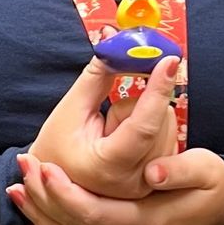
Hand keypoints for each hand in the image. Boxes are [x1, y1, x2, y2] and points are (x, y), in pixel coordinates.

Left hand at [7, 147, 223, 224]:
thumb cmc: (214, 189)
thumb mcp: (207, 171)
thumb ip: (181, 171)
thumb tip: (153, 172)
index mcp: (148, 223)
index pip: (95, 213)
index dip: (66, 193)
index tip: (45, 167)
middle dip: (43, 199)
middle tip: (22, 167)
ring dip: (40, 216)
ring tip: (15, 189)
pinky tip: (30, 218)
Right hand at [28, 53, 183, 199]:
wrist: (53, 184)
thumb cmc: (57, 145)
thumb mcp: (70, 108)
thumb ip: (98, 74)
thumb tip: (115, 39)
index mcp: (107, 167)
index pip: (142, 126)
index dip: (158, 89)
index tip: (170, 60)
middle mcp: (133, 182)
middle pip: (158, 121)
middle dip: (137, 104)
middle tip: (107, 116)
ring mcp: (147, 185)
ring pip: (168, 126)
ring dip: (143, 116)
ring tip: (112, 133)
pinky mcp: (156, 180)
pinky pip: (169, 136)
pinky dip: (152, 126)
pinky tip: (126, 139)